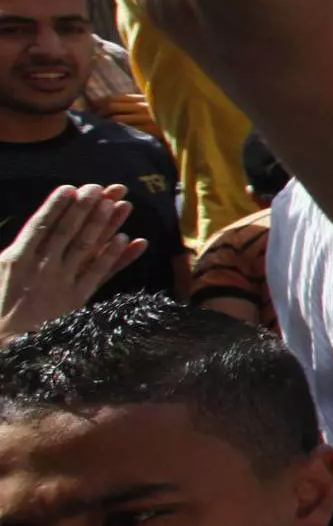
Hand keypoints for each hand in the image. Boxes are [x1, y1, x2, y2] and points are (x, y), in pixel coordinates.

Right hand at [0, 184, 142, 339]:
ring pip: (86, 248)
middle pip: (67, 231)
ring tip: (120, 204)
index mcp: (16, 258)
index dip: (55, 206)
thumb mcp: (0, 268)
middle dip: (85, 207)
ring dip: (104, 225)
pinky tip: (126, 239)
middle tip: (100, 187)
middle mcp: (40, 268)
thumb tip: (33, 228)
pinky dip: (113, 257)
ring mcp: (60, 283)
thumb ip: (17, 248)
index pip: (40, 226)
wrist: (3, 338)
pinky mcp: (75, 299)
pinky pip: (98, 274)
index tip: (70, 188)